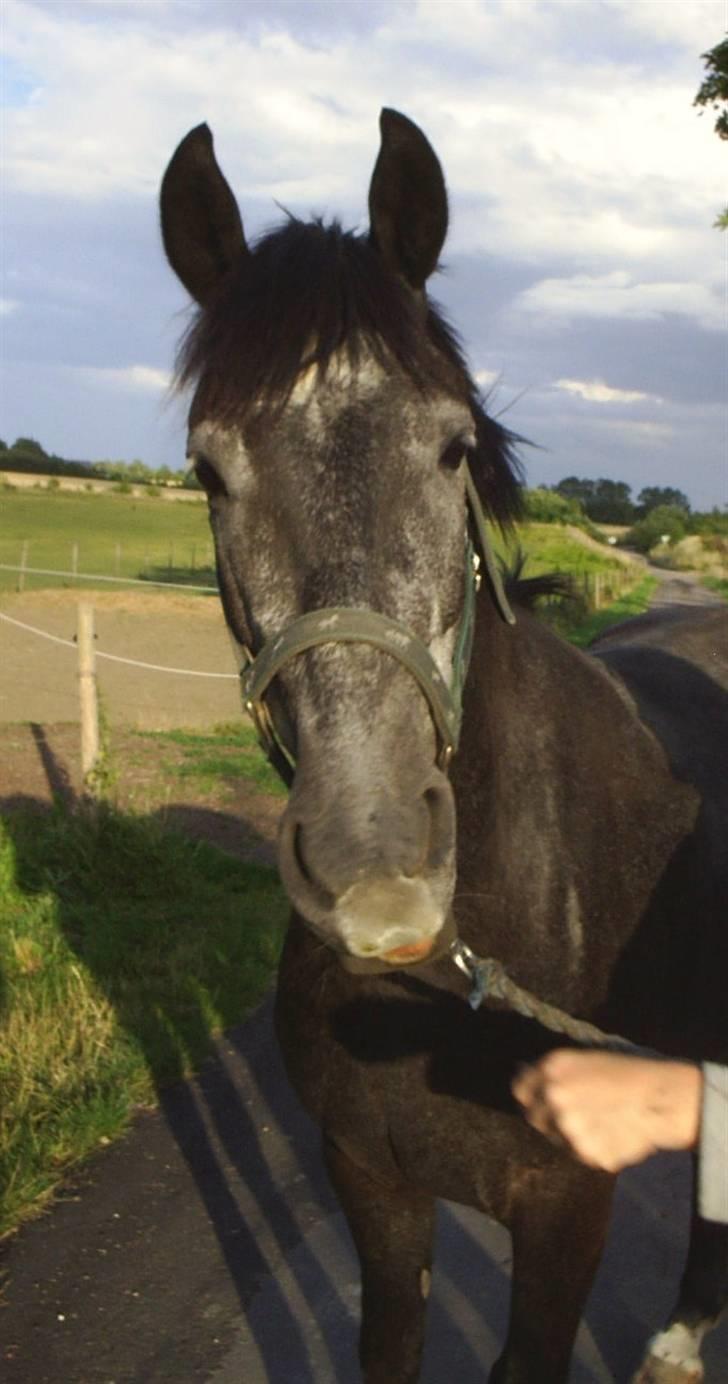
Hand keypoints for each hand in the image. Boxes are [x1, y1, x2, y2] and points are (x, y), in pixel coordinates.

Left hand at [512, 1050, 701, 1172]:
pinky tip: (611, 1132)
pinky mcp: (586, 1153)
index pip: (520, 1089)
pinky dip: (592, 1147)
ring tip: (601, 1120)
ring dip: (571, 1134)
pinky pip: (580, 1154)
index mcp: (553, 1069)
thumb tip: (520, 1071)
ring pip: (558, 1138)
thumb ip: (552, 1072)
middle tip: (578, 1111)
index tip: (540, 1099)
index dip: (531, 1095)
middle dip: (549, 1116)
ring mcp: (569, 1128)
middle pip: (534, 1117)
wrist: (660, 1099)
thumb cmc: (626, 1073)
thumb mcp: (584, 1060)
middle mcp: (555, 1097)